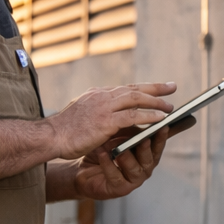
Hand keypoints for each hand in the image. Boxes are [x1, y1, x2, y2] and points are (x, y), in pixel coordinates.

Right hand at [47, 83, 174, 159]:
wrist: (50, 137)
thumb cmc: (65, 131)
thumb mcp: (84, 115)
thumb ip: (101, 112)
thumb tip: (119, 117)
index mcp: (96, 94)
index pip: (124, 88)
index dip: (143, 87)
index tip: (158, 87)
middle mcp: (101, 96)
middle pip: (134, 89)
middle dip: (155, 88)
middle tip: (172, 87)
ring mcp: (103, 107)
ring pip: (136, 99)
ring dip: (155, 102)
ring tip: (170, 107)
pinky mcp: (105, 121)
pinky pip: (132, 116)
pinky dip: (148, 116)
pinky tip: (160, 119)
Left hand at [69, 116, 194, 199]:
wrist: (84, 169)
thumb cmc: (105, 150)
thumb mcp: (120, 134)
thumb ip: (132, 125)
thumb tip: (143, 104)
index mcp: (148, 155)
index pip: (158, 145)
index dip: (162, 136)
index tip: (164, 125)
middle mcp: (143, 168)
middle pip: (150, 158)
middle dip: (147, 148)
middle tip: (145, 138)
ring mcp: (131, 180)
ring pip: (134, 169)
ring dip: (126, 156)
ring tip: (119, 147)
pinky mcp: (117, 188)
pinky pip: (115, 176)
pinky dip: (108, 165)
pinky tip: (103, 154)